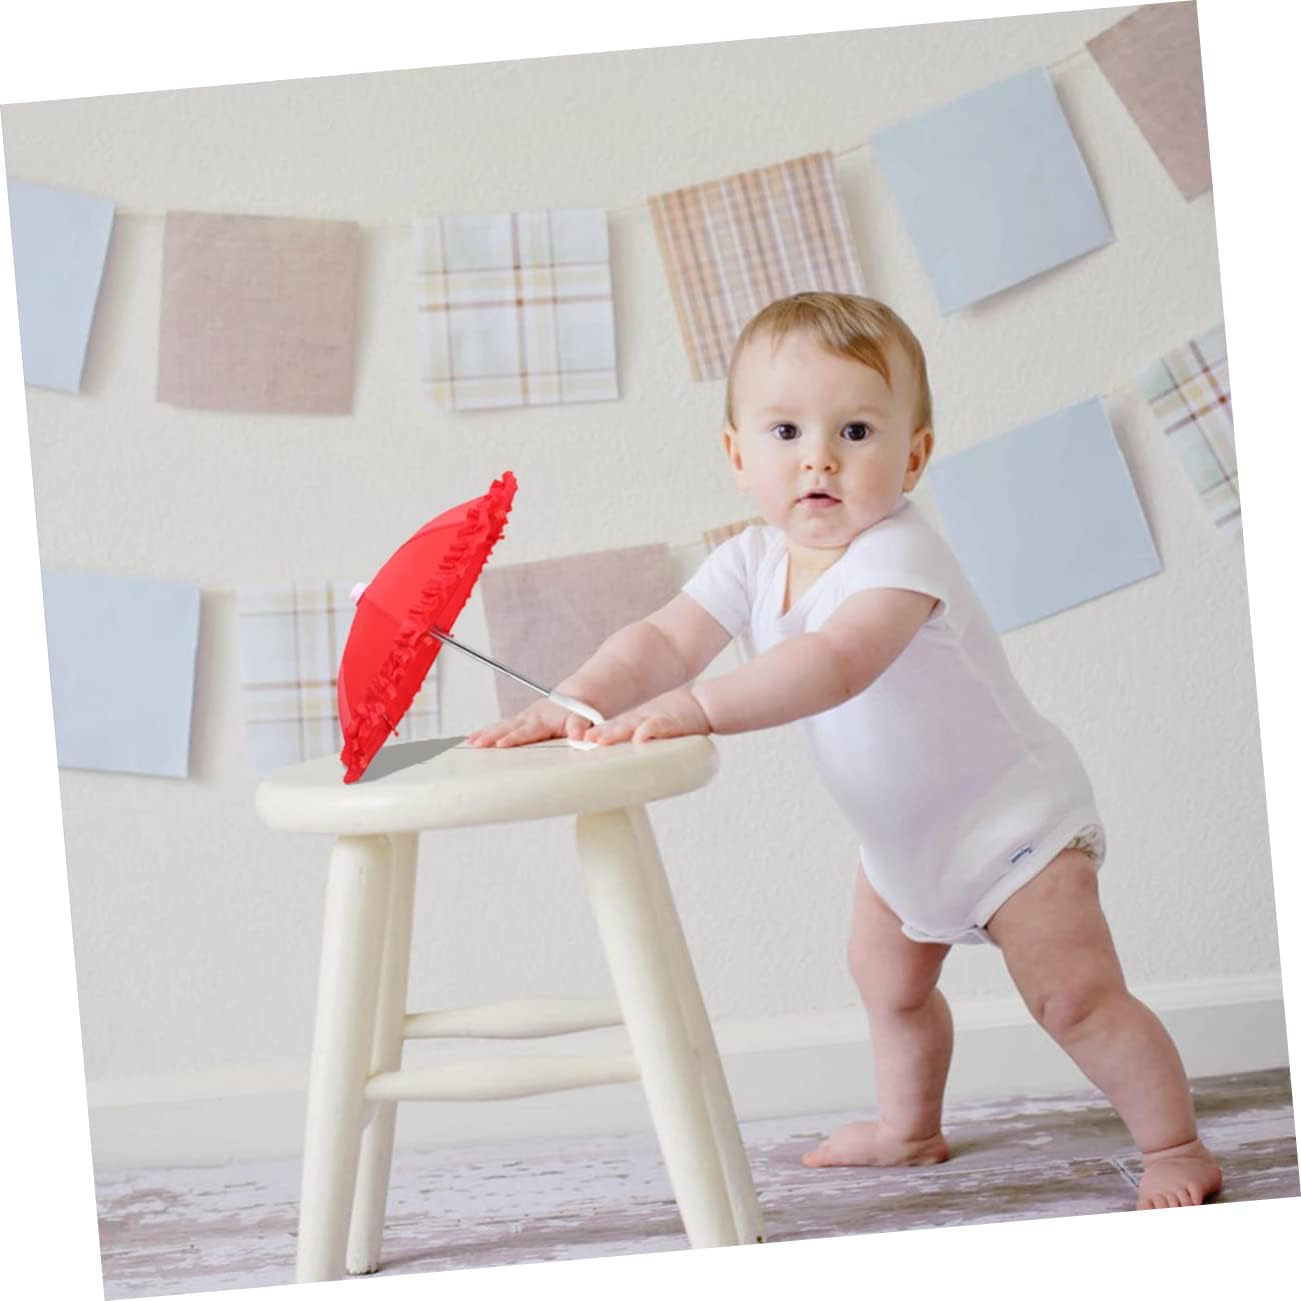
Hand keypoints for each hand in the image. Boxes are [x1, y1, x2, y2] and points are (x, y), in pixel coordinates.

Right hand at [466, 697, 595, 747]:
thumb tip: (578, 736)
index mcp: (546, 718)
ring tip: (469, 742)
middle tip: (475, 744)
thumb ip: (580, 725)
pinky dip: (489, 730)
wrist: (582, 692)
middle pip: (508, 726)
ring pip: (502, 724)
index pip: (526, 731)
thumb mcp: (588, 716)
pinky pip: (504, 725)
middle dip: (490, 735)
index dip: (513, 738)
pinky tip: (476, 738)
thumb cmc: (584, 706)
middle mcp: (532, 716)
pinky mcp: (524, 720)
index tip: (500, 744)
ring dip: (485, 732)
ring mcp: (526, 717)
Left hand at [586, 687, 710, 745]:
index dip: (596, 734)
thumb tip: (619, 748)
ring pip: (631, 726)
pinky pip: (658, 727)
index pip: (611, 729)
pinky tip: (639, 737)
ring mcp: (655, 721)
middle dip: (600, 734)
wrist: (701, 706)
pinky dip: (648, 731)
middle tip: (584, 739)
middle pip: (617, 728)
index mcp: (635, 724)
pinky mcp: (671, 723)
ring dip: (614, 733)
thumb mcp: (650, 727)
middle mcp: (641, 722)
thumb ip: (634, 736)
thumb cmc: (676, 720)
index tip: (579, 740)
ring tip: (599, 739)